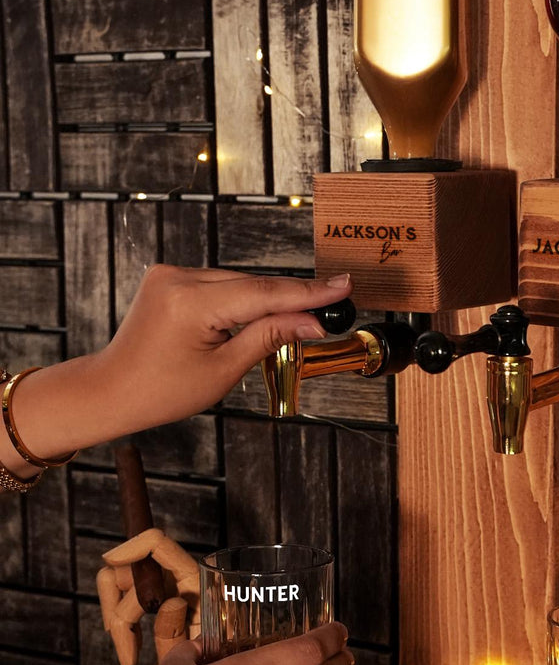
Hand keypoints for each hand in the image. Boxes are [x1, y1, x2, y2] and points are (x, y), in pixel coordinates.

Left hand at [9, 265, 351, 460]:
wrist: (111, 389)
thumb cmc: (159, 390)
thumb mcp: (224, 370)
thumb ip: (270, 336)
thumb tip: (311, 321)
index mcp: (190, 303)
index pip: (264, 293)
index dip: (308, 292)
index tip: (342, 286)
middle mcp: (178, 279)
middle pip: (254, 285)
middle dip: (292, 298)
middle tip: (332, 308)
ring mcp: (171, 274)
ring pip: (239, 282)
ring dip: (267, 299)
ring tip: (300, 317)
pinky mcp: (170, 277)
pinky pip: (221, 282)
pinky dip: (243, 297)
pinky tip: (261, 312)